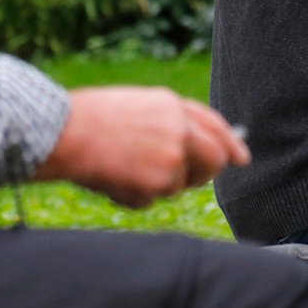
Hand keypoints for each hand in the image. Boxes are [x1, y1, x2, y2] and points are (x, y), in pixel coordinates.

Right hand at [33, 86, 249, 208]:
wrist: (65, 134)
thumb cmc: (89, 119)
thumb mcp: (137, 106)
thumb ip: (168, 123)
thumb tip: (192, 145)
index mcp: (173, 106)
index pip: (216, 126)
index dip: (230, 143)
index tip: (241, 157)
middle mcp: (181, 130)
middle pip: (214, 162)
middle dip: (204, 174)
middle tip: (184, 179)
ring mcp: (173, 158)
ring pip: (178, 185)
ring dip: (155, 185)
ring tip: (121, 167)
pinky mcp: (160, 183)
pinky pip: (152, 201)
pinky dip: (133, 197)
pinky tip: (112, 179)